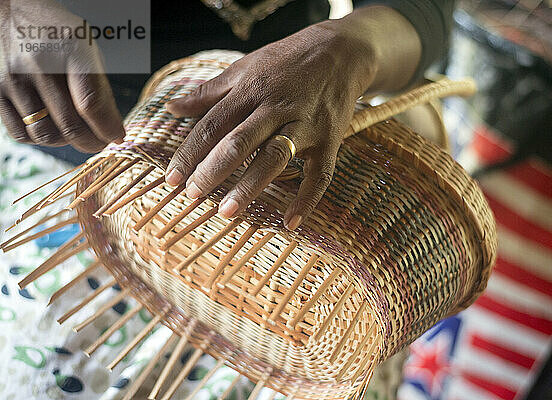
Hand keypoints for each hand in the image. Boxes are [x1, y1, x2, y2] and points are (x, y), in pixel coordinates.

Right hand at [0, 0, 123, 151]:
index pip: (90, 103)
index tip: (116, 137)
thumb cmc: (55, 34)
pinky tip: (50, 128)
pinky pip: (20, 132)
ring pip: (45, 134)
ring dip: (66, 143)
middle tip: (100, 143)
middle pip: (69, 125)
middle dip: (91, 142)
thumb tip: (112, 127)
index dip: (106, 128)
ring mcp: (14, 79)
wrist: (9, 13)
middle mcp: (39, 65)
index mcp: (70, 50)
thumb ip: (99, 86)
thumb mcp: (86, 48)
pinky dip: (39, 138)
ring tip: (75, 134)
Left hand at [165, 6, 420, 229]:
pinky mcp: (329, 140)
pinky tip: (290, 223)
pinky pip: (319, 174)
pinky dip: (307, 199)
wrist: (342, 52)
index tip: (171, 179)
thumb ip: (208, 91)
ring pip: (274, 157)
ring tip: (227, 211)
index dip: (190, 152)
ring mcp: (304, 125)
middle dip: (213, 170)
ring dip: (250, 185)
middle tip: (193, 196)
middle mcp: (275, 107)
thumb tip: (171, 107)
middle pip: (239, 141)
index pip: (213, 124)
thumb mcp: (245, 67)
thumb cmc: (287, 61)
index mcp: (250, 90)